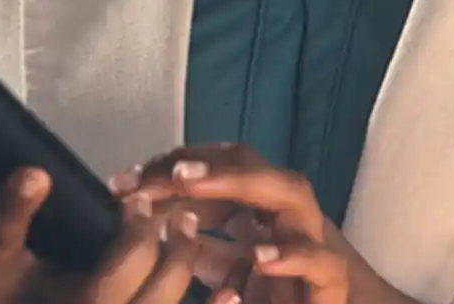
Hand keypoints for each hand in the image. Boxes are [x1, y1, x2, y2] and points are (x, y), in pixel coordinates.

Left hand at [112, 144, 422, 303]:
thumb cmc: (274, 293)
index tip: (120, 183)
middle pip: (243, 163)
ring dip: (236, 181)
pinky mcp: (333, 281)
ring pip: (287, 191)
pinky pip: (319, 260)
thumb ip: (188, 244)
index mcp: (252, 207)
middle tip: (146, 178)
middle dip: (193, 163)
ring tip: (188, 183)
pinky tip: (258, 256)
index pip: (210, 168)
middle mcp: (281, 212)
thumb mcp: (220, 268)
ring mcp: (311, 239)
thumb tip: (140, 219)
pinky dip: (290, 255)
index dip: (164, 168)